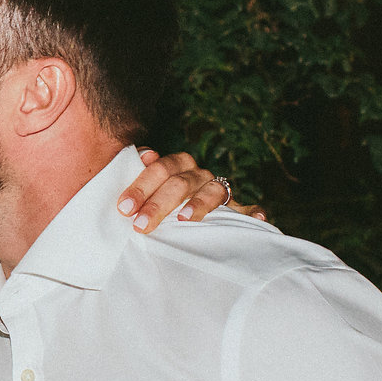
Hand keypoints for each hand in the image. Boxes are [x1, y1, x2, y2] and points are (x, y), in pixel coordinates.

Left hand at [117, 149, 266, 232]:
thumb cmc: (157, 200)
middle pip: (179, 182)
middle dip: (158, 204)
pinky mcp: (237, 208)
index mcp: (176, 165)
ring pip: (211, 191)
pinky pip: (248, 208)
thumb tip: (145, 155)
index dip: (141, 187)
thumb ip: (138, 171)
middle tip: (141, 225)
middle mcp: (198, 174)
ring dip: (198, 204)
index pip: (159, 169)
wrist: (184, 209)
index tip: (124, 209)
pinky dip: (254, 211)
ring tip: (184, 219)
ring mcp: (218, 189)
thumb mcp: (145, 187)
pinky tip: (257, 218)